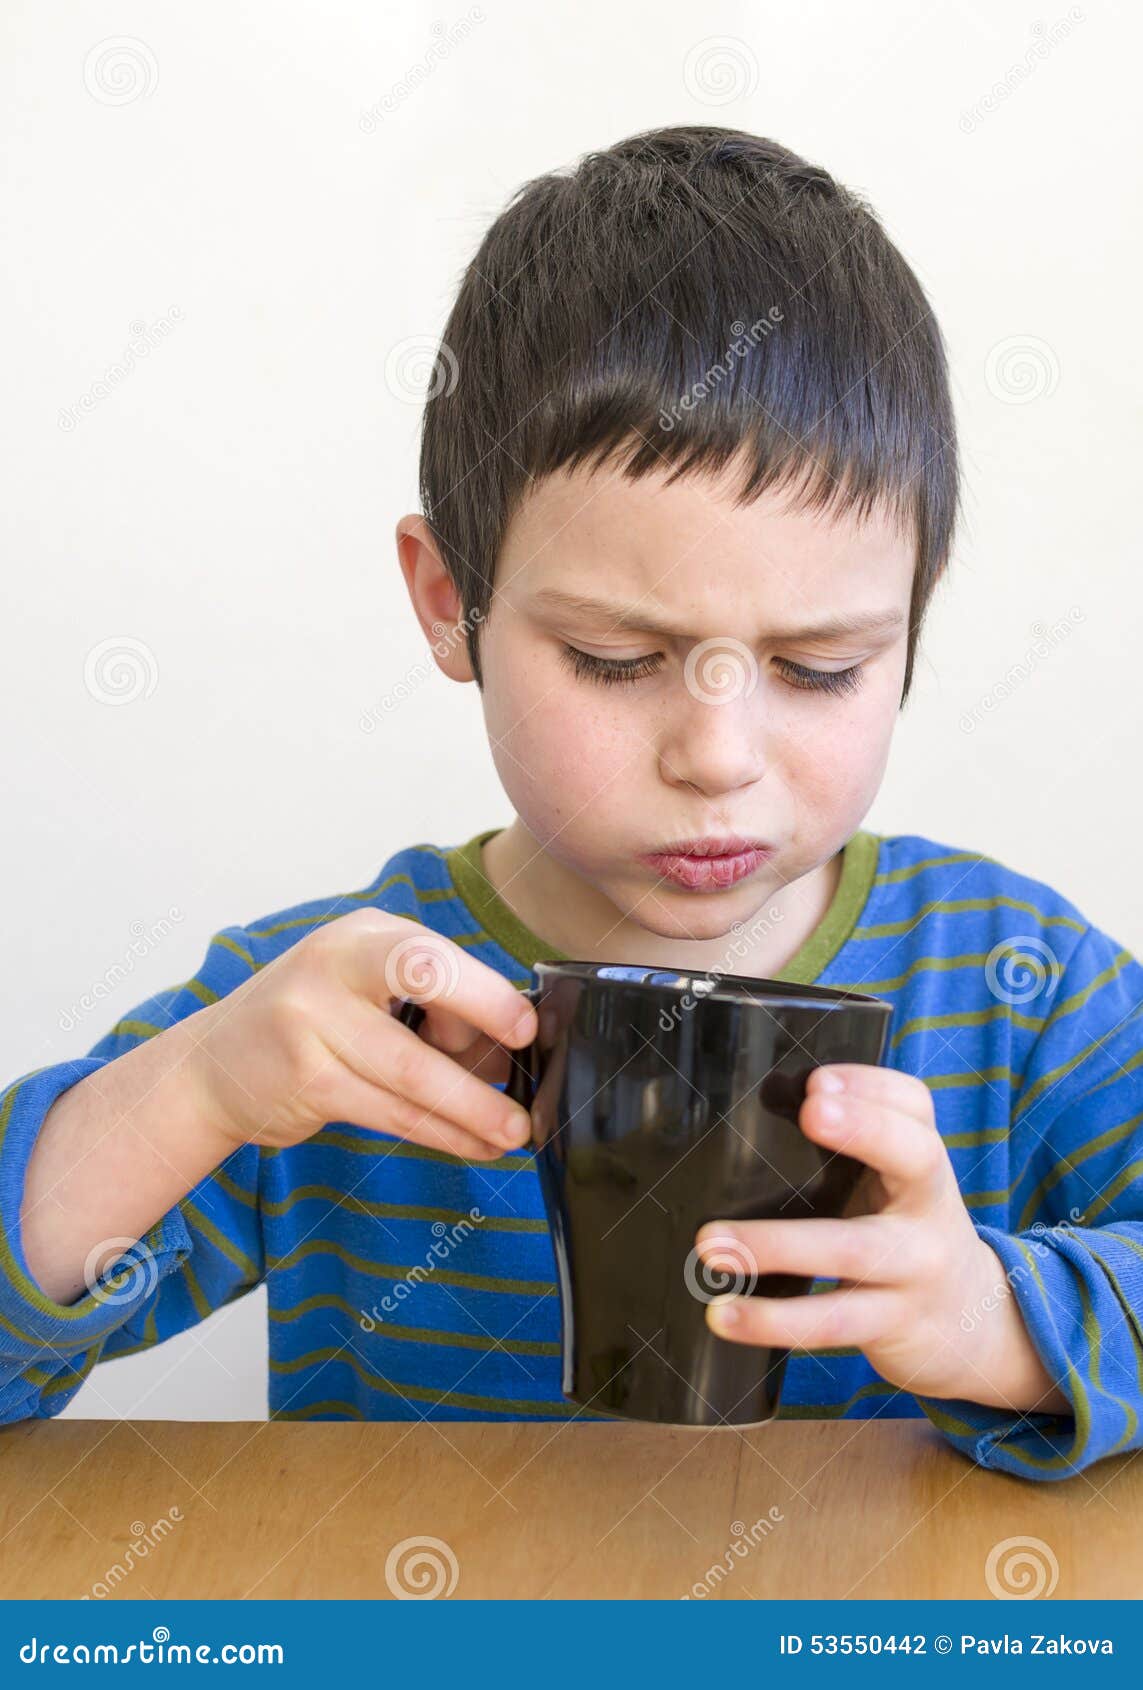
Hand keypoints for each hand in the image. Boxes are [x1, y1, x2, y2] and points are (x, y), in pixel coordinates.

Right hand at [191, 910, 535, 1159]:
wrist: (214, 1066)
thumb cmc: (312, 1021)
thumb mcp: (366, 987)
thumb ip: (429, 1004)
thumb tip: (508, 1047)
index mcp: (362, 936)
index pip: (429, 952)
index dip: (484, 991)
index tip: (527, 1027)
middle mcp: (332, 966)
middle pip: (422, 983)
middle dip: (485, 1027)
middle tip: (527, 1080)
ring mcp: (310, 1022)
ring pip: (411, 1072)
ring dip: (472, 1108)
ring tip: (514, 1133)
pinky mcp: (304, 1082)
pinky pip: (390, 1113)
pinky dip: (441, 1134)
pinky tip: (473, 1145)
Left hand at [693, 1063, 1069, 1414]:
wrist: (972, 1320)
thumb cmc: (907, 1230)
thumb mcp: (893, 1183)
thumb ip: (849, 1140)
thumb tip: (777, 1090)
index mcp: (921, 1161)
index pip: (915, 1105)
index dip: (872, 1086)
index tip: (819, 1081)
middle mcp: (928, 1207)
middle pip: (913, 1157)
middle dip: (864, 1129)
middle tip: (808, 1112)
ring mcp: (915, 1268)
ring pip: (852, 1251)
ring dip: (777, 1245)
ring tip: (712, 1245)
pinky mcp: (890, 1323)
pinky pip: (831, 1321)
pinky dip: (772, 1320)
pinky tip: (724, 1316)